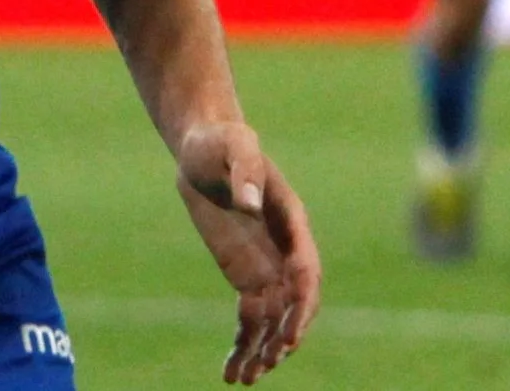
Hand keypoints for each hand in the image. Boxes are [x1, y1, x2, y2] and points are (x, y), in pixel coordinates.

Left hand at [174, 120, 320, 384]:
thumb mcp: (235, 147)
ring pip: (272, 320)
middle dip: (284, 336)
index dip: (301, 305)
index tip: (289, 334)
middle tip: (266, 364)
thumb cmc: (223, 142)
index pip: (306, 272)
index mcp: (292, 221)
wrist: (203, 148)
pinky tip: (233, 371)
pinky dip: (244, 344)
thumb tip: (250, 204)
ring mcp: (267, 266)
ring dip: (262, 351)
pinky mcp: (244, 276)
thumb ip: (245, 173)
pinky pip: (250, 317)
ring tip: (244, 379)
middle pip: (294, 304)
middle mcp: (285, 251)